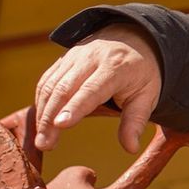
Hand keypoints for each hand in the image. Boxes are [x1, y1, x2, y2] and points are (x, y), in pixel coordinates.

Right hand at [33, 24, 162, 152]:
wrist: (135, 40)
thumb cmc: (142, 73)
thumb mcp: (147, 95)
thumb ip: (136, 122)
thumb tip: (131, 149)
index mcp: (116, 67)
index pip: (91, 90)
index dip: (75, 108)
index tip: (60, 126)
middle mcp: (91, 58)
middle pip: (64, 89)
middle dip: (50, 118)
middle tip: (44, 144)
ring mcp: (74, 56)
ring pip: (50, 85)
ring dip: (42, 112)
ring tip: (41, 139)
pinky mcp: (63, 59)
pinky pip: (46, 80)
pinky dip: (40, 101)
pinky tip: (41, 121)